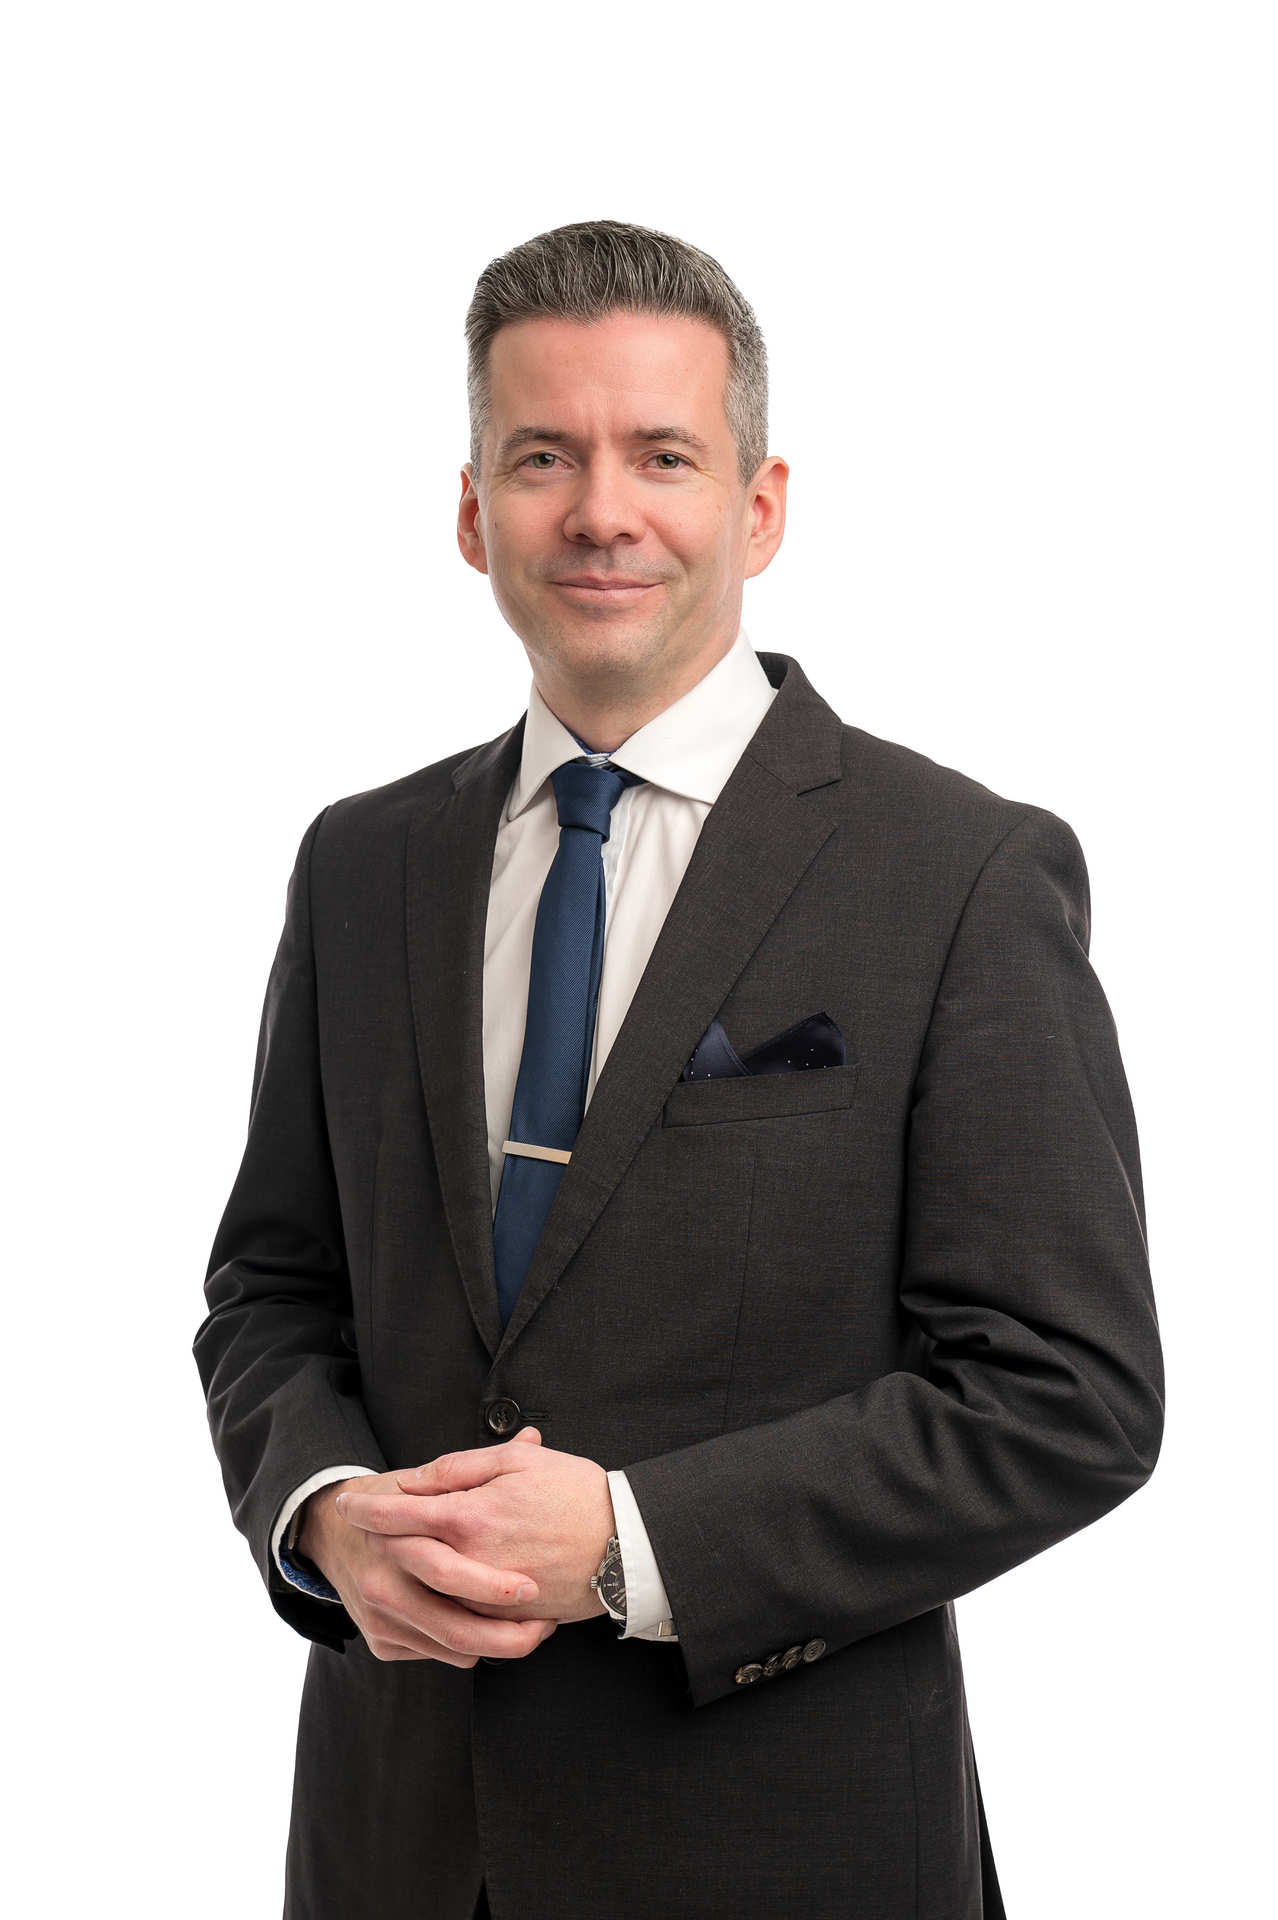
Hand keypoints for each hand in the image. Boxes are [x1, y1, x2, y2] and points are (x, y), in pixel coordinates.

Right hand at [297, 1468, 555, 1665]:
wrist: (331, 1532)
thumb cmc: (393, 1501)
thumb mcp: (425, 1479)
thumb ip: (478, 1466)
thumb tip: (532, 1435)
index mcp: (395, 1537)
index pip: (448, 1572)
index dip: (495, 1586)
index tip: (533, 1586)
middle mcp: (382, 1582)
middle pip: (455, 1627)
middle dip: (508, 1634)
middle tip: (545, 1622)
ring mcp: (379, 1616)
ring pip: (451, 1648)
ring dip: (498, 1645)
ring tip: (534, 1628)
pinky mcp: (380, 1642)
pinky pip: (436, 1655)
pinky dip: (469, 1647)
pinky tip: (492, 1628)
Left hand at [335, 1430, 614, 1623]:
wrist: (628, 1543)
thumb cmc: (576, 1492)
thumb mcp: (519, 1461)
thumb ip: (460, 1468)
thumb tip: (415, 1481)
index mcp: (470, 1517)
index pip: (400, 1514)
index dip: (367, 1508)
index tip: (345, 1503)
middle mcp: (470, 1563)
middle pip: (403, 1558)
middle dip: (375, 1541)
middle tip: (358, 1527)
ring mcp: (486, 1598)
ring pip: (426, 1592)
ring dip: (405, 1576)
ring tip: (392, 1558)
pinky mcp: (505, 1620)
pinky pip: (459, 1617)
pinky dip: (441, 1602)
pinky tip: (437, 1587)